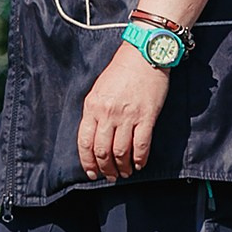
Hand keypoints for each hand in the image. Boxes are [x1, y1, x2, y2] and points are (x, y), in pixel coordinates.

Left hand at [78, 44, 170, 180]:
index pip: (85, 142)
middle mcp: (107, 114)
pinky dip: (139, 159)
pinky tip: (139, 164)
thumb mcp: (99, 89)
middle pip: (102, 151)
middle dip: (105, 169)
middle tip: (110, 176)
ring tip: (125, 173)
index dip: (87, 162)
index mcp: (92, 106)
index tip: (92, 173)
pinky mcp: (146, 116)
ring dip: (122, 167)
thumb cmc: (121, 70)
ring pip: (120, 152)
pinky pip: (141, 145)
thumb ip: (95, 112)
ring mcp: (127, 116)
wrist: (144, 54)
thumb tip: (95, 137)